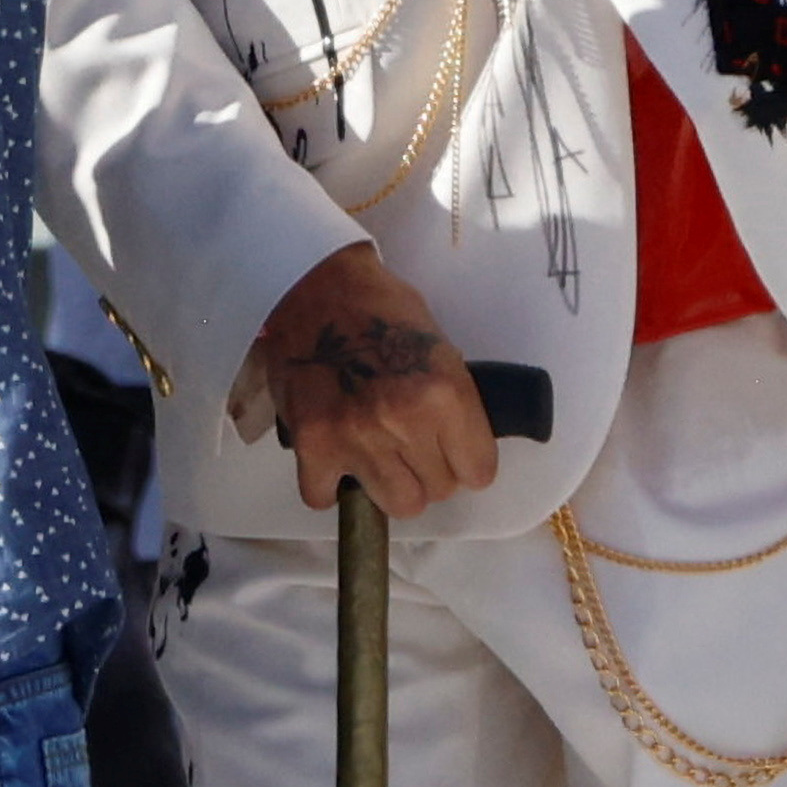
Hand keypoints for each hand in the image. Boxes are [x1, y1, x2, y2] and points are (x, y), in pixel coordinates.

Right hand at [230, 242, 500, 517]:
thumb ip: (451, 400)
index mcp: (444, 394)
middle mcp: (403, 423)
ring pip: (396, 503)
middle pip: (438, 491)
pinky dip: (327, 484)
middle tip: (410, 442)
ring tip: (375, 455)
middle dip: (428, 470)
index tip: (452, 449)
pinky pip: (323, 496)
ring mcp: (355, 438)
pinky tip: (331, 458)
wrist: (308, 283)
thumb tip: (456, 443)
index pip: (479, 473)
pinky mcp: (310, 443)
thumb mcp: (438, 346)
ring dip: (388, 484)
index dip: (466, 461)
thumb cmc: (379, 305)